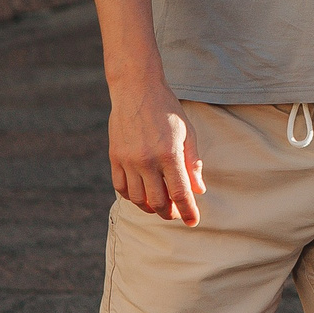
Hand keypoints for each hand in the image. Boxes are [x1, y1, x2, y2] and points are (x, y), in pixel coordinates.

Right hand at [108, 81, 204, 224]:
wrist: (136, 90)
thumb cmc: (167, 110)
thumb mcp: (187, 132)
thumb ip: (193, 162)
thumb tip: (199, 190)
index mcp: (169, 154)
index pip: (180, 193)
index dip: (188, 211)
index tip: (193, 222)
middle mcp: (147, 161)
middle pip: (158, 202)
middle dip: (170, 213)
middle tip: (177, 213)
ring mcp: (128, 161)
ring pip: (138, 199)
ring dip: (151, 208)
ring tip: (160, 205)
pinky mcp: (115, 158)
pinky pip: (121, 188)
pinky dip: (132, 197)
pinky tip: (142, 194)